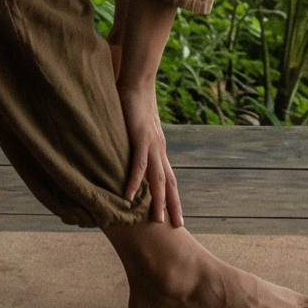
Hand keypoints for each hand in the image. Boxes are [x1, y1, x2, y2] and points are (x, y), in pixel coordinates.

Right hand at [117, 75, 182, 227]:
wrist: (137, 81)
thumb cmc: (135, 104)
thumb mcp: (137, 130)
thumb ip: (136, 144)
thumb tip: (131, 155)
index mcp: (159, 149)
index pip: (169, 178)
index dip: (173, 197)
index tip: (176, 216)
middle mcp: (159, 149)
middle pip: (169, 182)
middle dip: (173, 205)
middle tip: (177, 226)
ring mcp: (152, 144)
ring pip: (157, 178)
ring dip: (158, 200)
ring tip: (157, 220)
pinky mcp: (140, 137)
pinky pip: (138, 163)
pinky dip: (136, 181)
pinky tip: (131, 196)